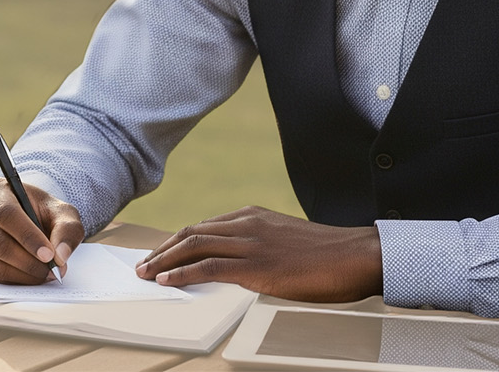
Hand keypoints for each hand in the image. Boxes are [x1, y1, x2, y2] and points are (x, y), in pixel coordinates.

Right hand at [0, 177, 84, 283]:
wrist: (29, 217)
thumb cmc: (44, 213)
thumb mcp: (63, 214)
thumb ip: (67, 230)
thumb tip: (60, 256)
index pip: (7, 215)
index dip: (28, 237)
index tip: (49, 256)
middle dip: (28, 263)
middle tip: (52, 272)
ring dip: (23, 275)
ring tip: (45, 275)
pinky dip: (13, 281)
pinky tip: (30, 276)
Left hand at [135, 206, 381, 301]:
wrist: (356, 255)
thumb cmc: (326, 254)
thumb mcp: (284, 240)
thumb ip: (259, 244)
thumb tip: (239, 262)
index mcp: (251, 216)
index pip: (202, 227)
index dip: (175, 242)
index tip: (159, 254)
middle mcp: (246, 224)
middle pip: (190, 233)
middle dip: (162, 250)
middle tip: (142, 265)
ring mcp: (250, 243)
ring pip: (193, 246)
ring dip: (164, 261)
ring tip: (146, 274)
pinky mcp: (257, 265)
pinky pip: (210, 266)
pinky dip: (183, 273)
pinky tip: (168, 281)